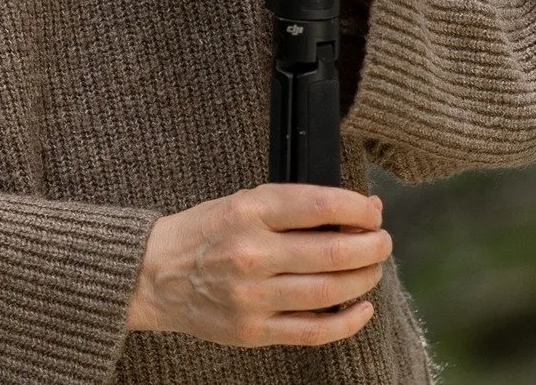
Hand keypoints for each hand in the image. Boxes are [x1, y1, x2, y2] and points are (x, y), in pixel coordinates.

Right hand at [126, 183, 389, 345]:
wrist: (154, 275)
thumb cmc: (204, 233)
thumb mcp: (242, 203)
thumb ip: (293, 207)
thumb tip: (357, 212)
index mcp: (248, 212)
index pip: (320, 206)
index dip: (359, 209)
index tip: (373, 211)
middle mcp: (251, 254)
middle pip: (334, 253)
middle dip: (372, 247)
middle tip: (381, 242)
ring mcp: (253, 297)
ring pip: (330, 292)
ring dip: (364, 280)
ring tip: (371, 270)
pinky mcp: (253, 331)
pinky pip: (314, 332)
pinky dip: (348, 322)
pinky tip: (361, 309)